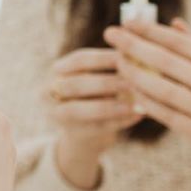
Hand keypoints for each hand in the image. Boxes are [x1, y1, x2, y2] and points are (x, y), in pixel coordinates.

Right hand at [46, 47, 140, 187]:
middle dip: (109, 82)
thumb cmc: (99, 93)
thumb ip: (115, 66)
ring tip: (141, 102)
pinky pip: (96, 127)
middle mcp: (49, 91)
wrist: (85, 130)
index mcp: (57, 70)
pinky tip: (139, 115)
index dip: (105, 58)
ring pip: (83, 109)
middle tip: (137, 81)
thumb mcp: (100, 76)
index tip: (132, 56)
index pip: (79, 60)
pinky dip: (120, 121)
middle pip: (77, 84)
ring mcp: (56, 114)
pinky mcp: (72, 134)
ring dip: (113, 105)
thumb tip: (141, 57)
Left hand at [104, 17, 190, 162]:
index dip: (152, 31)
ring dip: (135, 74)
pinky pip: (166, 115)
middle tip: (110, 33)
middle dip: (134, 45)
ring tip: (118, 61)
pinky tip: (131, 92)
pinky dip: (147, 102)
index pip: (181, 43)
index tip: (129, 22)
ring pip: (162, 89)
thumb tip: (174, 23)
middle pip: (166, 61)